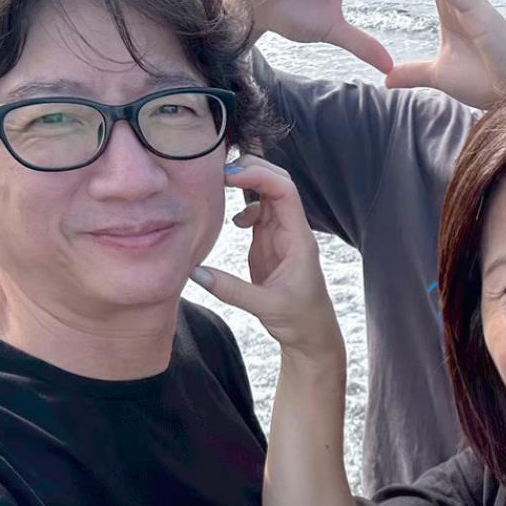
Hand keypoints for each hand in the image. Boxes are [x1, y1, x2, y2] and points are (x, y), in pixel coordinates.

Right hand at [190, 157, 340, 352]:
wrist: (311, 336)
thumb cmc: (299, 320)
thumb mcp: (266, 307)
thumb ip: (231, 290)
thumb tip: (194, 272)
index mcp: (298, 238)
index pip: (285, 191)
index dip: (259, 177)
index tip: (230, 176)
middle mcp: (291, 230)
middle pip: (278, 182)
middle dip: (252, 169)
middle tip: (219, 172)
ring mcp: (280, 235)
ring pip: (267, 194)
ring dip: (246, 183)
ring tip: (219, 185)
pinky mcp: (269, 244)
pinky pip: (258, 213)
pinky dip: (243, 207)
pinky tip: (233, 222)